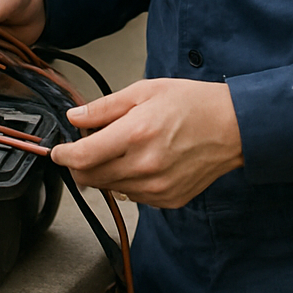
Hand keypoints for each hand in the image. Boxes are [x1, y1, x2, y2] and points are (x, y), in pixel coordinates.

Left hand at [51, 78, 243, 208]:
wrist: (233, 128)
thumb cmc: (193, 104)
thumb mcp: (145, 92)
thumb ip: (105, 107)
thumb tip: (75, 117)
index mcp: (136, 135)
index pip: (83, 157)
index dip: (64, 155)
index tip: (58, 150)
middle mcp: (144, 166)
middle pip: (90, 178)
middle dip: (80, 164)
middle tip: (88, 145)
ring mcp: (157, 188)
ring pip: (110, 188)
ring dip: (105, 172)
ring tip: (124, 148)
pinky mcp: (167, 200)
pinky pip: (133, 196)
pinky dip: (128, 181)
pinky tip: (143, 161)